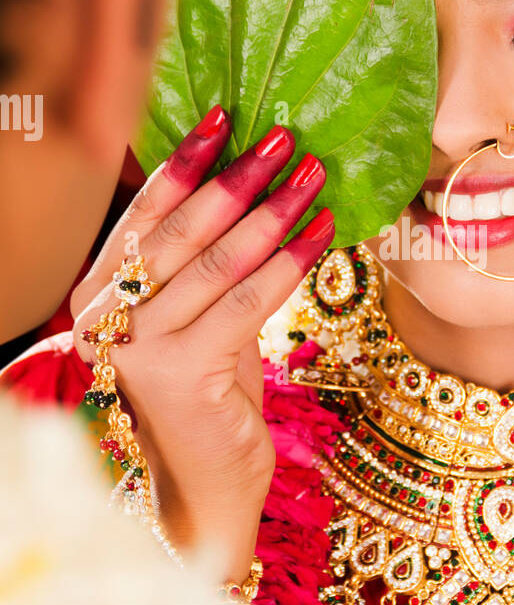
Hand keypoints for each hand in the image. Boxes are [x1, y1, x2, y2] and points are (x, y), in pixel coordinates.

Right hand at [71, 107, 332, 580]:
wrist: (208, 487)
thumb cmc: (208, 395)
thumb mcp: (197, 318)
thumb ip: (204, 262)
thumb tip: (248, 180)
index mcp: (97, 296)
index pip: (144, 214)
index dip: (186, 161)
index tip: (227, 117)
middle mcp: (103, 319)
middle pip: (181, 229)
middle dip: (239, 178)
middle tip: (286, 139)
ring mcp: (136, 348)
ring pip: (218, 261)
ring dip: (275, 211)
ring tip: (314, 174)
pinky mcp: (181, 374)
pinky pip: (247, 300)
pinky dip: (292, 261)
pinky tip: (325, 232)